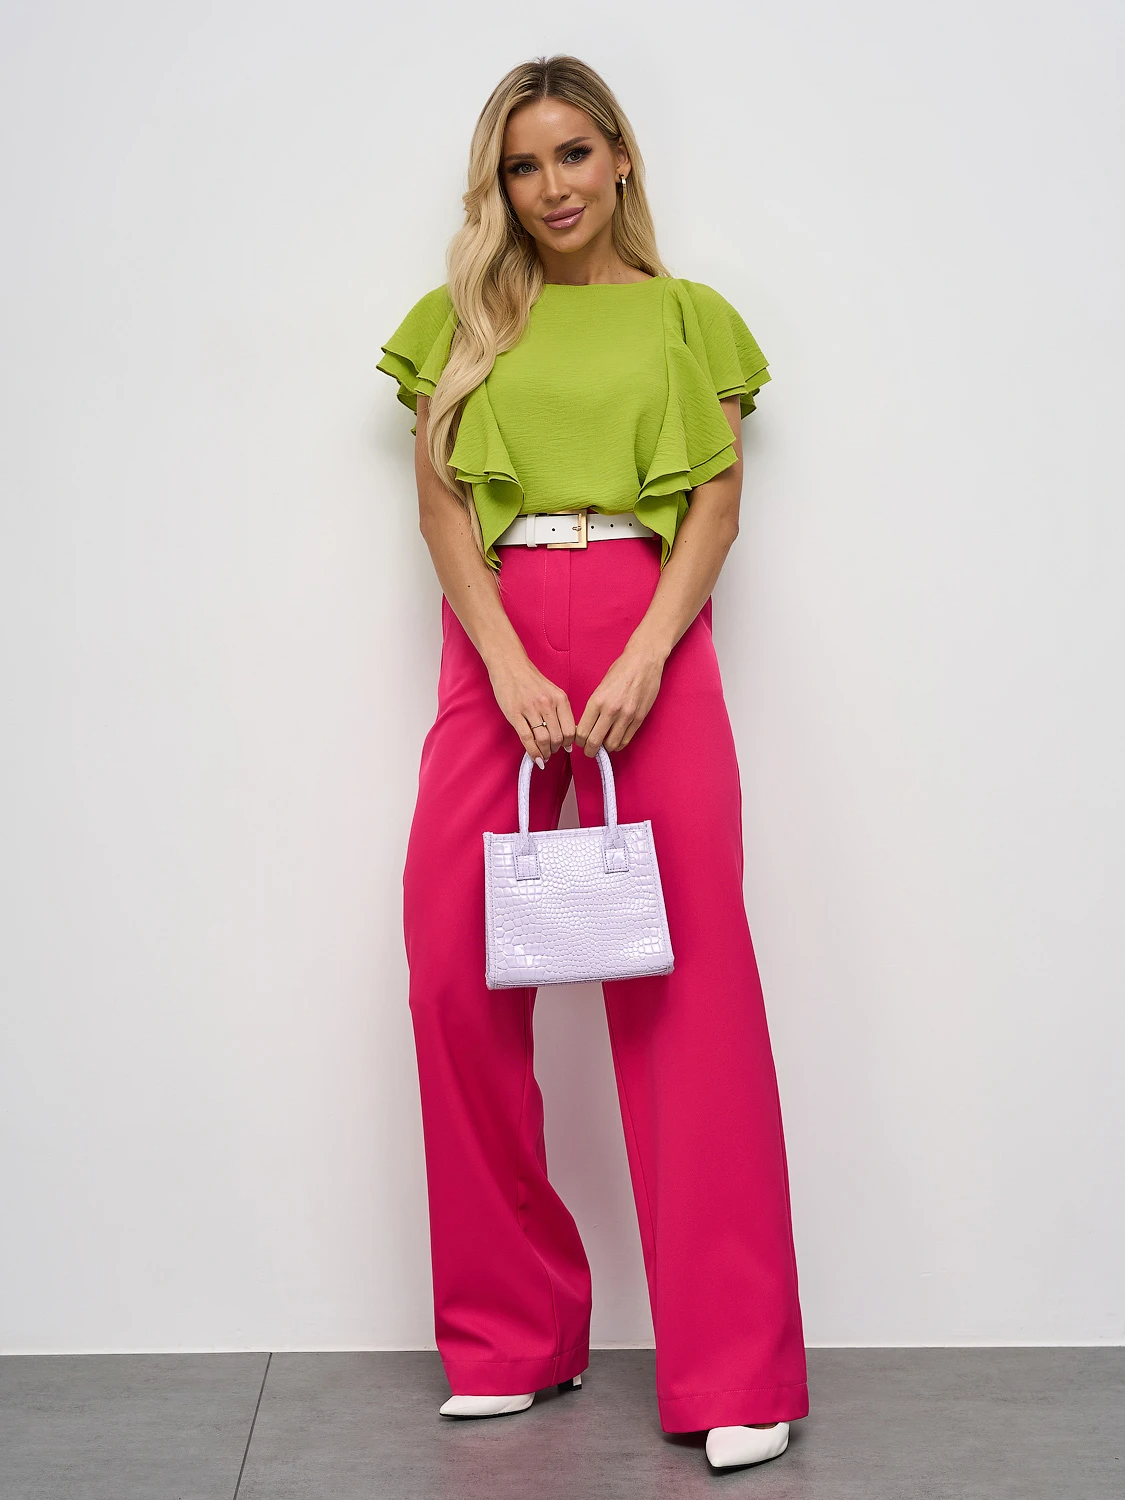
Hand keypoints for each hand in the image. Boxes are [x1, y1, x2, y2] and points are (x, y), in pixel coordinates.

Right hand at [487, 649, 576, 765]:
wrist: (509, 665)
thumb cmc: (531, 680)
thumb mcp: (552, 691)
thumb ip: (560, 710)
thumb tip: (567, 736)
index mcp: (560, 698)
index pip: (571, 729)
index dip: (569, 743)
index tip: (565, 747)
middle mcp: (547, 704)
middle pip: (558, 737)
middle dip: (556, 749)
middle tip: (552, 751)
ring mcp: (530, 709)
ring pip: (544, 740)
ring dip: (545, 752)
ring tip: (543, 754)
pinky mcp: (514, 714)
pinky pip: (527, 739)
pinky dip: (533, 752)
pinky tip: (535, 757)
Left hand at [574, 640, 664, 755]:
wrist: (644, 661)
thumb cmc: (621, 670)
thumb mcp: (600, 687)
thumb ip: (594, 707)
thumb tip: (587, 726)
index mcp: (597, 701)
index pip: (582, 732)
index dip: (579, 741)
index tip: (580, 741)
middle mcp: (611, 710)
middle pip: (594, 742)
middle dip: (590, 750)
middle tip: (589, 750)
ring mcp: (626, 716)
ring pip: (611, 745)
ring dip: (606, 748)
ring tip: (604, 744)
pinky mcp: (639, 718)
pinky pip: (626, 740)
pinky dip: (619, 743)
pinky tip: (616, 739)